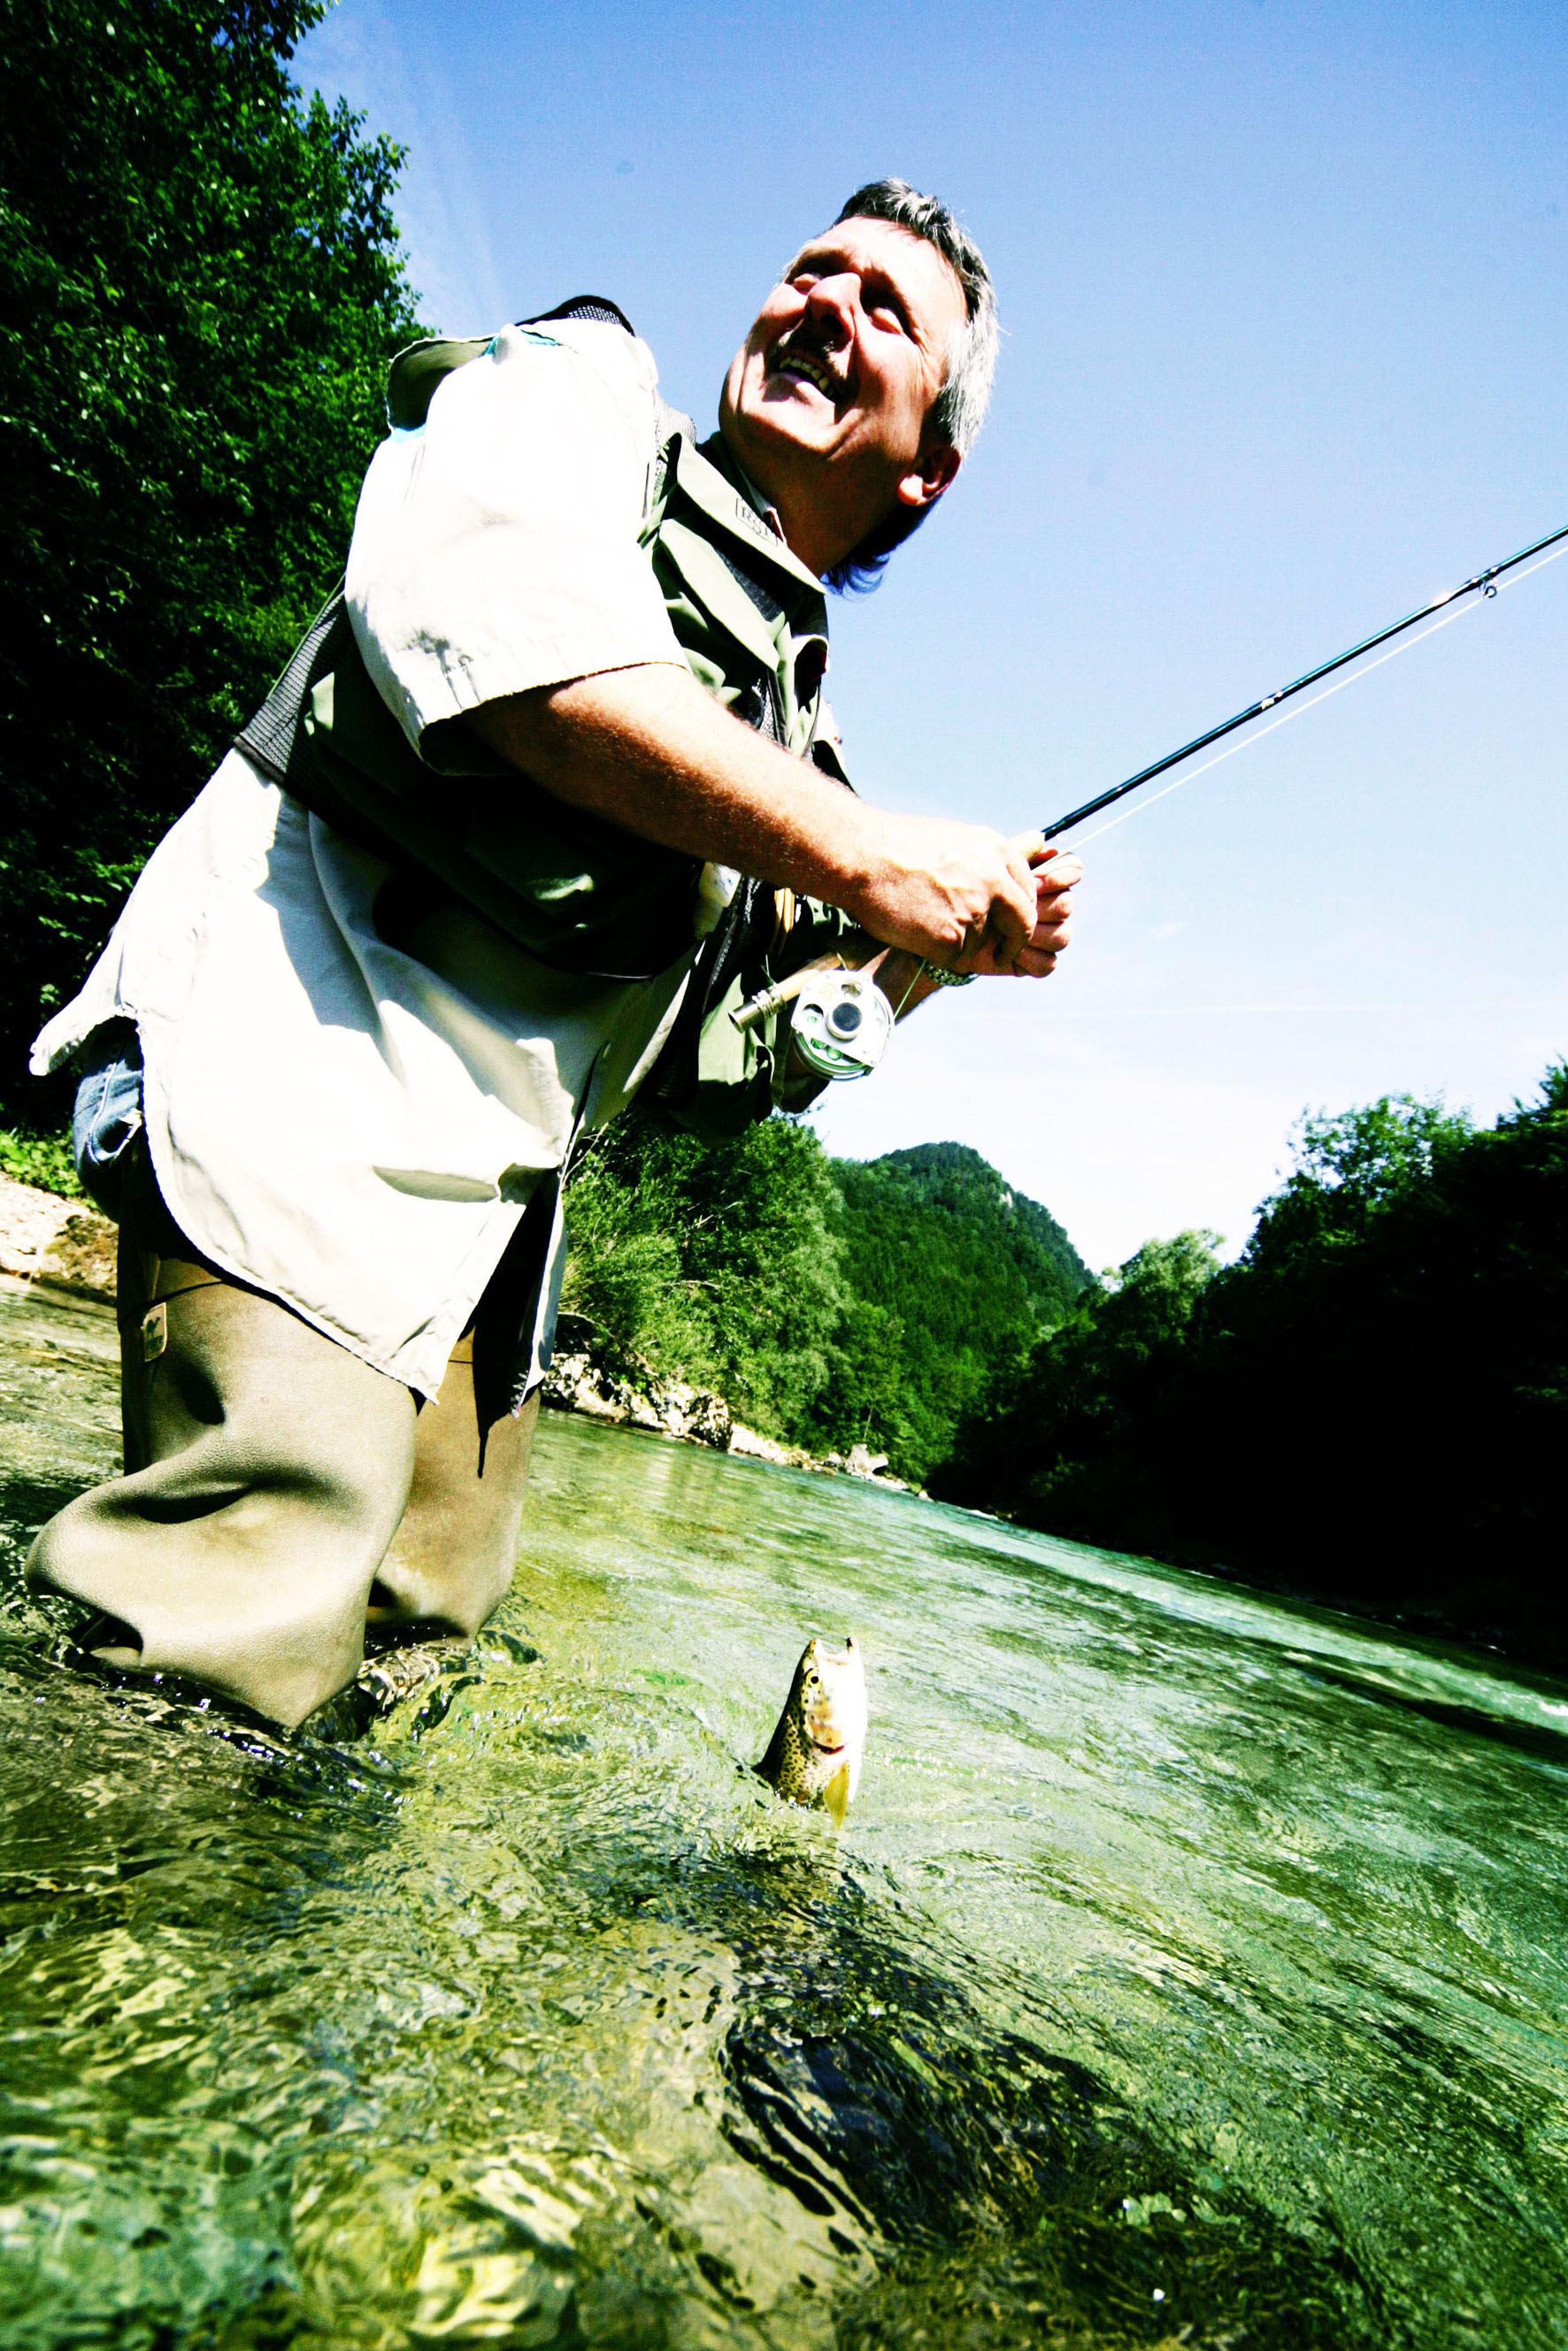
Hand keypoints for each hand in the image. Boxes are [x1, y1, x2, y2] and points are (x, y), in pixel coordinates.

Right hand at [844, 811, 1044, 966]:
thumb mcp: (953, 838)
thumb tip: (1006, 872)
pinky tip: (914, 929)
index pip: (1027, 890)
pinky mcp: (952, 938)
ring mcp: (974, 911)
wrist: (862, 857)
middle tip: (1002, 953)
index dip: (1019, 911)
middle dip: (1014, 941)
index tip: (1010, 923)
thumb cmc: (897, 846)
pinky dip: (936, 951)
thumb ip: (984, 860)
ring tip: (923, 917)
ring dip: (959, 941)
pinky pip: (954, 956)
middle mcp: (994, 880)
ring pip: (981, 942)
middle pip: (1022, 923)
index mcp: (997, 851)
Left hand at [963, 840, 1080, 978]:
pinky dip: (1029, 959)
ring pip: (1062, 935)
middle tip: (1010, 908)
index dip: (1064, 875)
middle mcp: (1053, 906)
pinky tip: (1008, 954)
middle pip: (1067, 904)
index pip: (1073, 869)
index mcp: (1046, 878)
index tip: (1038, 881)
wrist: (949, 931)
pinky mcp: (1037, 961)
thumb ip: (1015, 852)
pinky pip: (1049, 962)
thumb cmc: (970, 893)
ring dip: (1035, 935)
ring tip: (1005, 933)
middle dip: (1041, 907)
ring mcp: (1047, 935)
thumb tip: (1039, 837)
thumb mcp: (989, 868)